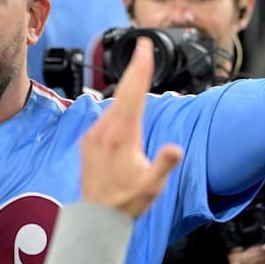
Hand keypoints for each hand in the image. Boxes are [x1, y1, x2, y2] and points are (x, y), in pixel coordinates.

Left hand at [80, 38, 182, 218]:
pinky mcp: (88, 141)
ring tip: (138, 71)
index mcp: (122, 135)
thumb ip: (164, 164)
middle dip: (134, 68)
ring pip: (113, 103)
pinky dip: (118, 106)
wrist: (97, 217)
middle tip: (142, 47)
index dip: (141, 68)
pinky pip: (106, 117)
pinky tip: (125, 106)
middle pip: (122, 92)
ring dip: (127, 88)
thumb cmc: (126, 202)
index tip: (144, 48)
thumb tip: (176, 148)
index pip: (133, 93)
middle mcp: (104, 130)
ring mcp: (94, 135)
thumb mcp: (152, 186)